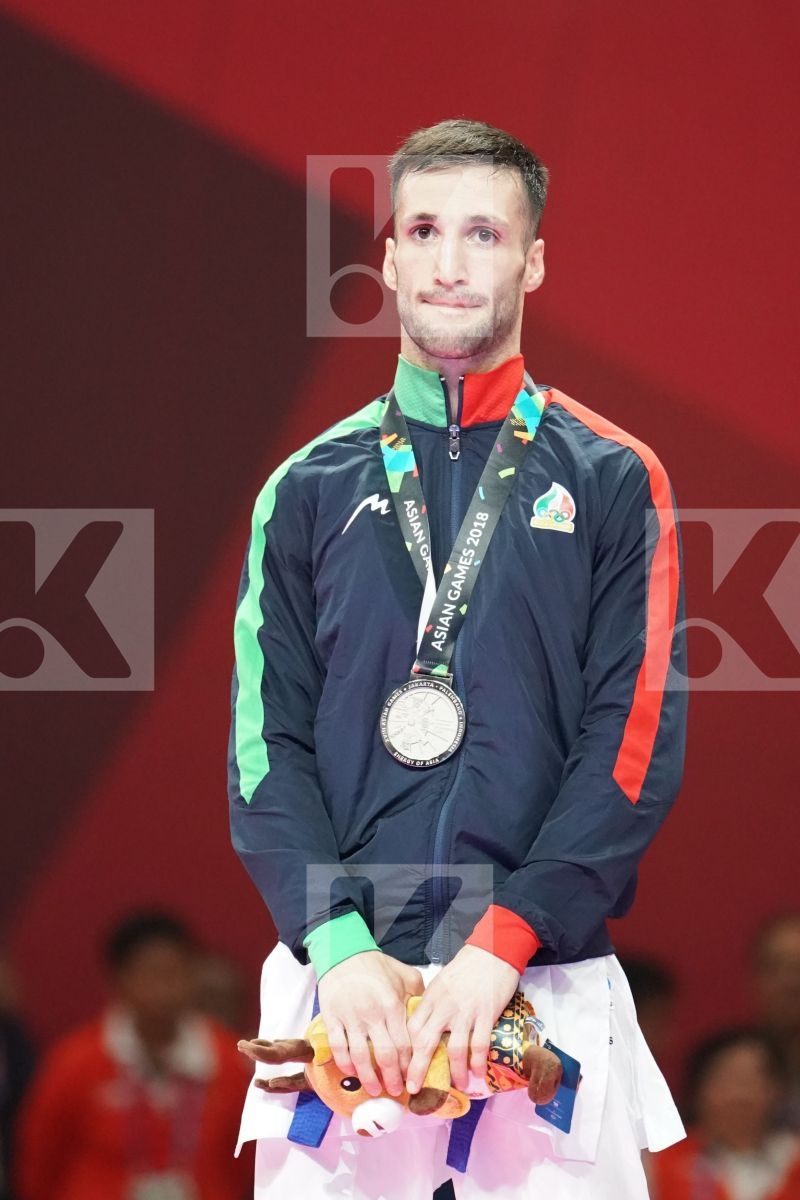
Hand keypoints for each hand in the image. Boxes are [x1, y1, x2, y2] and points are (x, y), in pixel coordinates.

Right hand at [317, 951, 423, 1098]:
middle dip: (392, 1078)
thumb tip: (429, 1012)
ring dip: (369, 1078)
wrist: (343, 952)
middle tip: (397, 1091)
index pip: (405, 1043)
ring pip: (361, 1056)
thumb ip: (418, 993)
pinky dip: (345, 1063)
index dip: (409, 1066)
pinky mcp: (332, 1018)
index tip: (412, 1078)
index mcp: (392, 1005)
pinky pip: (338, 1047)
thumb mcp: (403, 974)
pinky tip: (351, 1072)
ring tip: (375, 1090)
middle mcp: (372, 1014)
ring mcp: (350, 1017)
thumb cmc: (375, 965)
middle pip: (385, 1055)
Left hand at [405, 945, 518, 1093]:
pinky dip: (477, 1063)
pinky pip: (479, 1045)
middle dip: (417, 1070)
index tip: (401, 1069)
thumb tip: (425, 1028)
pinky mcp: (486, 1015)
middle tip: (415, 1090)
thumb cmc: (466, 967)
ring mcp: (465, 1012)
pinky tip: (477, 1074)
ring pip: (454, 1050)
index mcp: (430, 998)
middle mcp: (444, 1008)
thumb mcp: (441, 982)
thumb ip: (432, 1004)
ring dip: (454, 1073)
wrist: (492, 951)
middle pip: (425, 1044)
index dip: (405, 1053)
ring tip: (457, 1086)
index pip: (411, 1030)